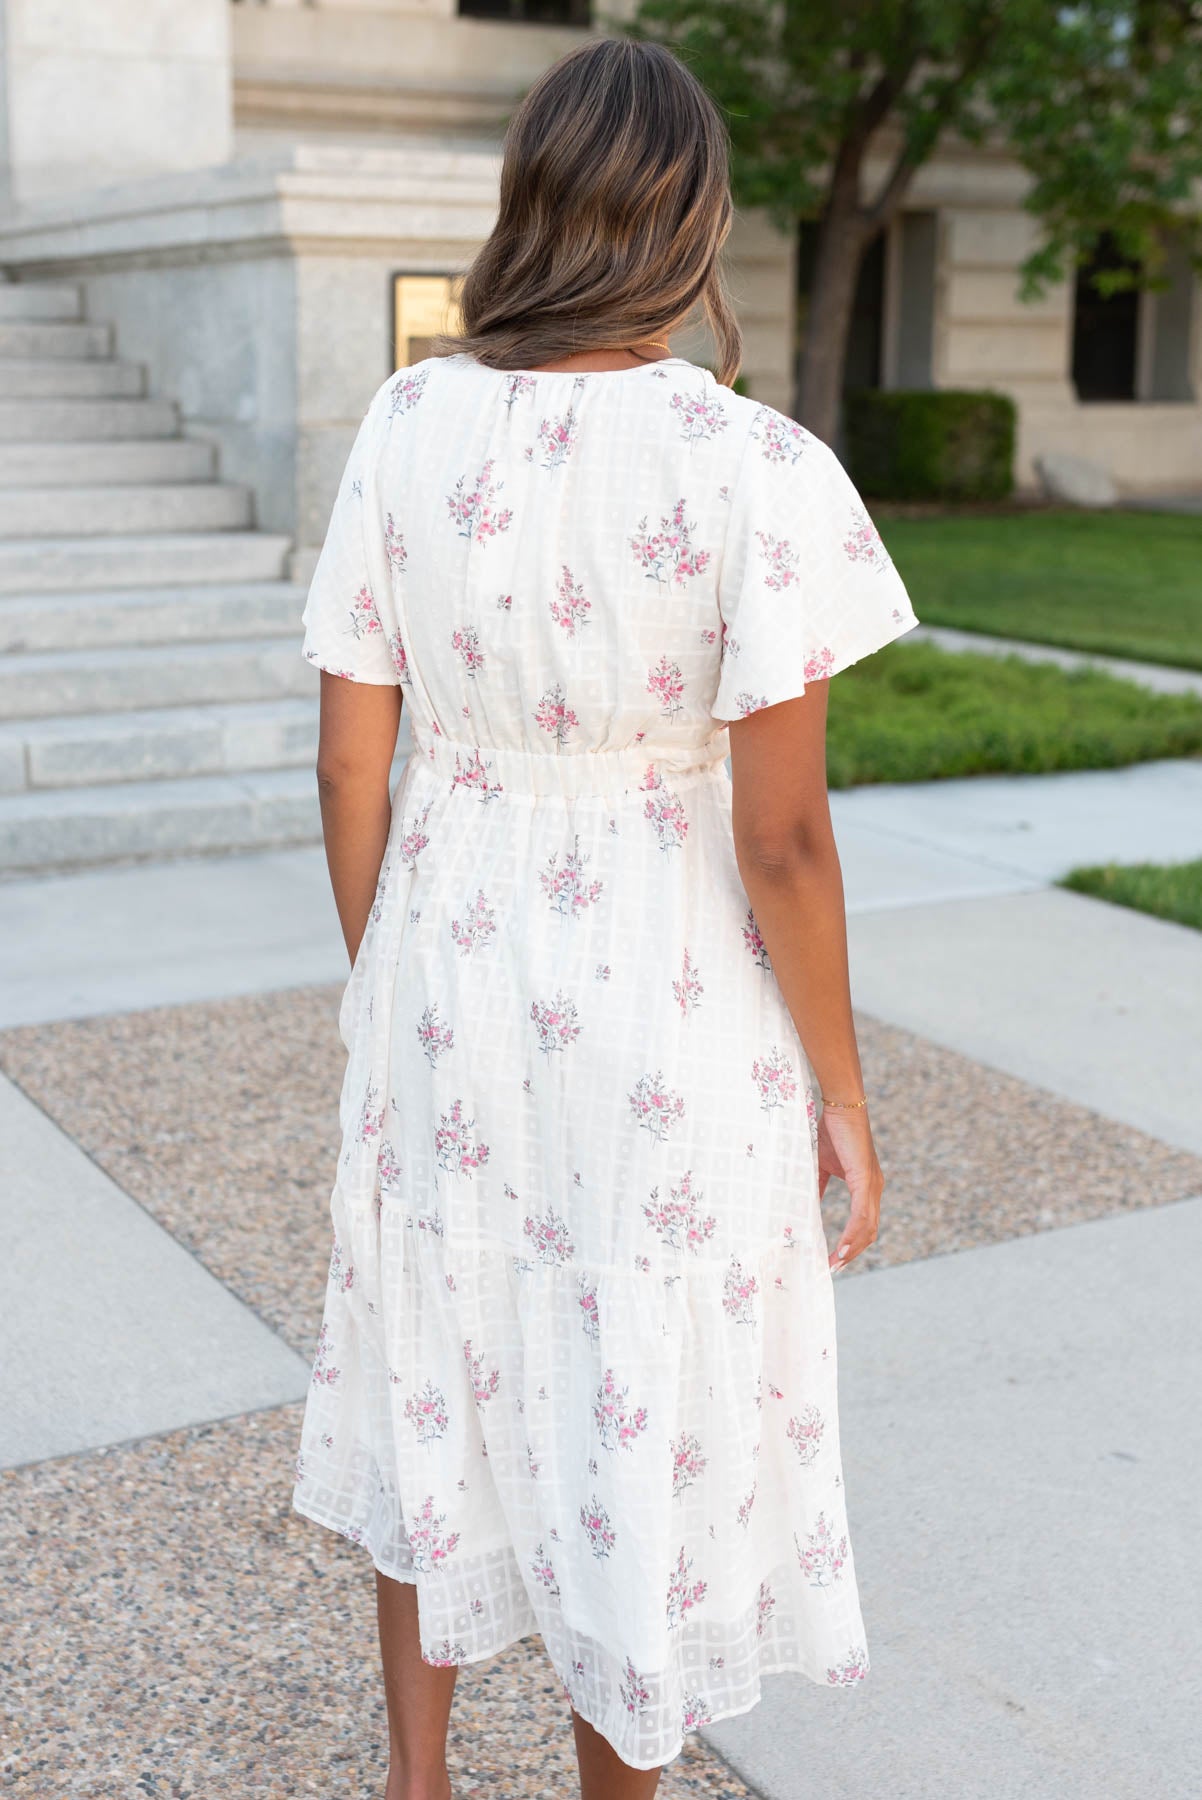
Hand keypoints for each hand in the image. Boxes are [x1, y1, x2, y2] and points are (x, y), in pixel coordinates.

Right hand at [816, 1104, 881, 1271]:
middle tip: (833, 1268)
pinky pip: (862, 1213)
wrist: (840, 1105)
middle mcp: (874, 1188)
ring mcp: (872, 1184)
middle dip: (853, 1252)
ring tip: (836, 1263)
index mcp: (866, 1186)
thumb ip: (818, 1187)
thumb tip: (806, 1208)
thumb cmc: (832, 1131)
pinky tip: (844, 1246)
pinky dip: (853, 1232)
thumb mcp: (822, 1166)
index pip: (864, 1223)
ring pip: (867, 1226)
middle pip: (869, 1231)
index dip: (853, 1243)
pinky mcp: (866, 1178)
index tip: (835, 1259)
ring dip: (853, 1248)